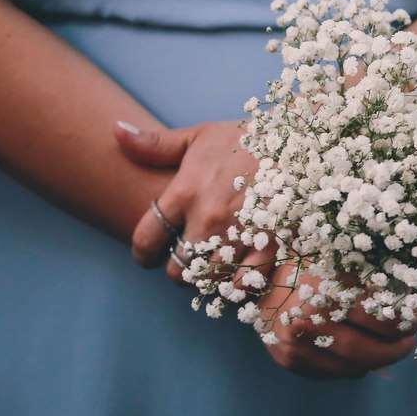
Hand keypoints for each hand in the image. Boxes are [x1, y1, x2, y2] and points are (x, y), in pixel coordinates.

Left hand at [114, 120, 256, 282]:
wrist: (301, 142)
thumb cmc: (247, 138)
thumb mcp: (199, 135)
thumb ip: (154, 144)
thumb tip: (114, 131)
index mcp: (185, 193)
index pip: (146, 239)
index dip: (142, 254)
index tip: (147, 256)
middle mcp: (207, 220)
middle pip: (177, 271)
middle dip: (178, 270)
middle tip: (187, 261)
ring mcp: (239, 237)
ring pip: (208, 281)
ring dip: (207, 280)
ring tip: (212, 268)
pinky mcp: (270, 248)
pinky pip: (243, 284)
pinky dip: (238, 284)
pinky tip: (240, 273)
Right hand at [258, 261, 416, 379]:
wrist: (254, 274)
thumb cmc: (305, 255)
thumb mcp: (337, 250)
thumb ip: (371, 266)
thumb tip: (413, 290)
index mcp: (325, 286)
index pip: (383, 319)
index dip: (406, 321)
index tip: (415, 317)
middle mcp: (308, 319)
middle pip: (371, 351)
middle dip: (397, 349)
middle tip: (409, 340)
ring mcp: (296, 345)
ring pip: (354, 368)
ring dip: (377, 361)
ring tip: (388, 346)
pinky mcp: (289, 362)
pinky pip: (335, 374)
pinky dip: (353, 366)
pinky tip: (358, 351)